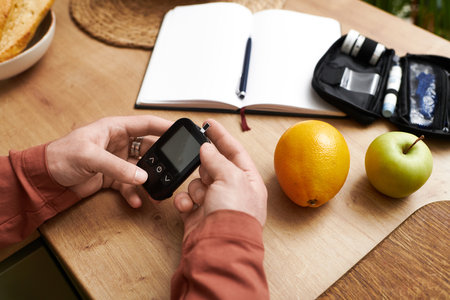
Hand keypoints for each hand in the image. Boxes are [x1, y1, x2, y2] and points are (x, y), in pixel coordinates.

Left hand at [46, 116, 171, 207]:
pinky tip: (136, 201)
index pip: (146, 124)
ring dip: (149, 180)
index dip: (165, 127)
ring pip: (141, 169)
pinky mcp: (112, 177)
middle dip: (160, 160)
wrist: (45, 178)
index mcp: (115, 128)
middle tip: (172, 168)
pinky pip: (129, 184)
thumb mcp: (90, 157)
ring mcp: (117, 160)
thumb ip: (117, 167)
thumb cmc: (60, 156)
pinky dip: (134, 193)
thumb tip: (142, 177)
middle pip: (148, 148)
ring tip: (157, 190)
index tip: (181, 133)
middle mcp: (119, 142)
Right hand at [173, 119, 266, 239]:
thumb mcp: (230, 178)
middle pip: (213, 166)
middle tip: (206, 172)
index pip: (235, 152)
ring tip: (202, 198)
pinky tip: (190, 207)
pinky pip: (188, 198)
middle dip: (205, 168)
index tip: (209, 124)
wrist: (218, 249)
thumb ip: (217, 160)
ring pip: (198, 182)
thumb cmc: (234, 217)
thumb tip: (207, 149)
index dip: (222, 137)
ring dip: (196, 187)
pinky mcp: (199, 214)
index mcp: (248, 181)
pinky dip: (186, 201)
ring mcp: (215, 203)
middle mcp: (233, 191)